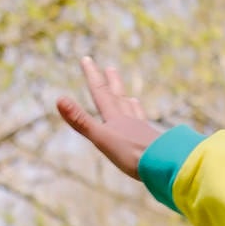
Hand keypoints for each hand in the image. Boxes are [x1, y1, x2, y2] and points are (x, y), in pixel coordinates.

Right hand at [56, 56, 162, 179]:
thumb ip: (81, 121)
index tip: (87, 59)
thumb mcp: (102, 138)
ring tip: (132, 98)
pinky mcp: (156, 146)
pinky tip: (150, 130)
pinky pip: (148, 133)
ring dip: (131, 105)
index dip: (93, 76)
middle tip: (111, 69)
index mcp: (115, 119)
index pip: (101, 93)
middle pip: (119, 99)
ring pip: (135, 114)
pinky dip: (146, 127)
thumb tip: (59, 99)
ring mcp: (144, 133)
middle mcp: (130, 122)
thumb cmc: (132, 154)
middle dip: (113, 84)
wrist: (165, 166)